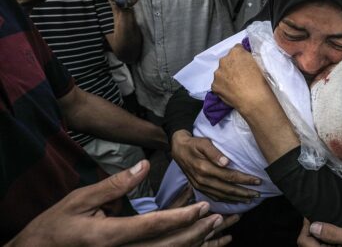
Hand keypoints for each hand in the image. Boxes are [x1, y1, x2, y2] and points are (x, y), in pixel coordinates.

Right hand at [7, 160, 232, 245]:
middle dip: (197, 233)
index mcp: (111, 236)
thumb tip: (143, 166)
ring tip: (217, 231)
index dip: (182, 218)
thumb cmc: (59, 223)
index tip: (204, 208)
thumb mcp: (81, 199)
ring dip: (195, 245)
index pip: (154, 227)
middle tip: (219, 218)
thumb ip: (114, 185)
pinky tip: (200, 245)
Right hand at [171, 129, 261, 202]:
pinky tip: (235, 201)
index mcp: (204, 169)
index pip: (230, 177)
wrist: (178, 149)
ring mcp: (200, 186)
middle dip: (244, 193)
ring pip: (222, 196)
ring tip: (250, 199)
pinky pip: (214, 198)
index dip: (244, 180)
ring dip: (237, 199)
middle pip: (227, 189)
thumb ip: (214, 152)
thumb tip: (226, 162)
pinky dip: (226, 201)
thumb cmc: (193, 143)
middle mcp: (202, 180)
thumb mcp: (203, 143)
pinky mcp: (198, 188)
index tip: (257, 181)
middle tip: (258, 194)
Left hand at [211, 44, 272, 114]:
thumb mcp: (257, 62)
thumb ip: (247, 57)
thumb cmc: (260, 81)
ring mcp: (217, 73)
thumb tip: (243, 58)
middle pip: (226, 60)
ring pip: (220, 72)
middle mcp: (224, 60)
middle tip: (239, 75)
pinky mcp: (214, 85)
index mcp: (236, 52)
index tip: (244, 64)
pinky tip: (230, 92)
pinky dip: (222, 87)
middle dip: (231, 66)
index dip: (241, 57)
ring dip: (225, 76)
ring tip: (234, 85)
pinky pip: (217, 84)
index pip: (236, 49)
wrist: (254, 99)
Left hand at [297, 219, 341, 246]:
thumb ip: (333, 233)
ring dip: (318, 236)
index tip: (311, 216)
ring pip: (316, 246)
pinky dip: (325, 241)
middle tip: (318, 218)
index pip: (304, 242)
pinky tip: (333, 233)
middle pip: (307, 245)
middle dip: (311, 231)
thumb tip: (313, 227)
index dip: (305, 228)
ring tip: (325, 224)